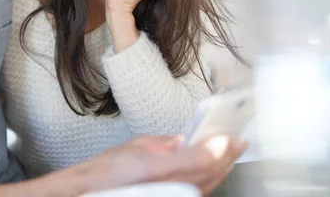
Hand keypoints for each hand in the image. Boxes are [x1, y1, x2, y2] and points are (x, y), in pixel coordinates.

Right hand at [79, 134, 247, 195]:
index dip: (219, 148)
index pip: (199, 159)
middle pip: (207, 174)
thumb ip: (164, 143)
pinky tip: (216, 172)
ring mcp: (171, 196)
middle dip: (226, 157)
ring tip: (231, 154)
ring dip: (221, 169)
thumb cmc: (105, 171)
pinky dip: (210, 181)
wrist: (90, 191)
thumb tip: (185, 141)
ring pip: (207, 186)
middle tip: (239, 142)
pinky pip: (198, 194)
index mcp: (156, 169)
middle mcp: (166, 188)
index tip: (231, 137)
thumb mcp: (135, 146)